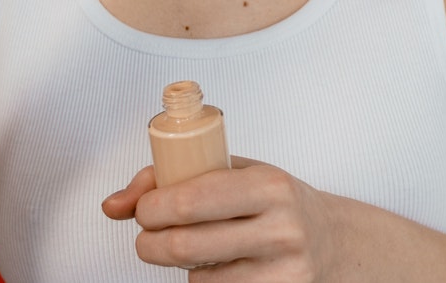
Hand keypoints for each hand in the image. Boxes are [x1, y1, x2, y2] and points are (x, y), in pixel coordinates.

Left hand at [102, 157, 338, 279]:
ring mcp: (283, 274)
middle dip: (149, 243)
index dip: (151, 209)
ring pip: (197, 280)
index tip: (144, 210)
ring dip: (181, 267)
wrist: (333, 242)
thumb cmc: (275, 203)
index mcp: (269, 186)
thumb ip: (172, 177)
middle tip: (147, 237)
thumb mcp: (235, 173)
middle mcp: (281, 231)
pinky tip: (222, 269)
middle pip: (185, 247)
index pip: (190, 200)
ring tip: (199, 248)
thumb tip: (113, 205)